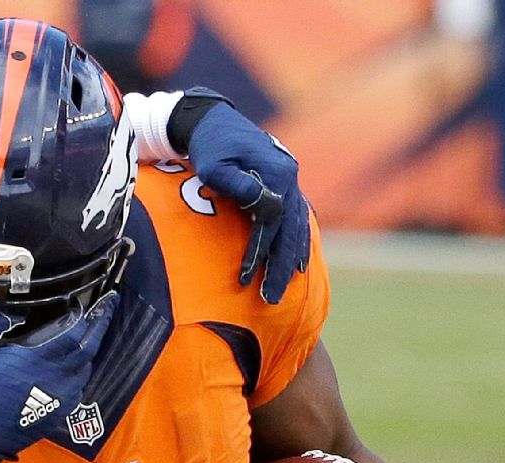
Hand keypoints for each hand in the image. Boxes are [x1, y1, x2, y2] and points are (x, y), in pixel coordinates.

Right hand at [0, 292, 117, 459]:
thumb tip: (10, 311)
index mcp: (33, 361)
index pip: (75, 334)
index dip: (88, 317)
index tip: (91, 305)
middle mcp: (52, 381)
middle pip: (88, 351)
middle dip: (100, 329)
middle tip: (104, 312)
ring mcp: (55, 401)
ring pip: (84, 372)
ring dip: (87, 353)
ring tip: (84, 339)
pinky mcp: (53, 416)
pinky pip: (76, 392)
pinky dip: (78, 377)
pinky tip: (69, 370)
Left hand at [187, 101, 310, 303]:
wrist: (212, 121)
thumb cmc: (207, 146)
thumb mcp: (215, 165)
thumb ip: (238, 184)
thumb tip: (265, 206)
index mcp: (277, 173)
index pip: (271, 223)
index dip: (259, 253)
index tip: (245, 279)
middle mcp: (290, 177)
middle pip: (291, 229)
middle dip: (280, 266)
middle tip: (271, 298)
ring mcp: (290, 180)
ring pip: (297, 226)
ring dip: (291, 259)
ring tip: (284, 287)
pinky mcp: (285, 183)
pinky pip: (297, 217)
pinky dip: (297, 240)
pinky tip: (297, 262)